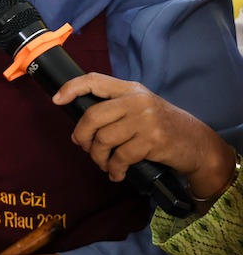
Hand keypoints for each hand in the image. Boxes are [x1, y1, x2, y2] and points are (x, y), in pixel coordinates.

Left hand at [52, 73, 235, 200]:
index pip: (94, 80)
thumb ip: (115, 107)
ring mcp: (145, 120)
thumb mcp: (141, 106)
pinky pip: (120, 157)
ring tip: (104, 164)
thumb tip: (82, 123)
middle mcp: (137, 100)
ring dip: (98, 157)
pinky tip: (116, 174)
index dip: (71, 88)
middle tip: (84, 146)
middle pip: (92, 116)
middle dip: (81, 136)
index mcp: (130, 89)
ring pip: (103, 139)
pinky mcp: (152, 141)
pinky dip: (114, 169)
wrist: (197, 143)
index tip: (57, 101)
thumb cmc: (162, 126)